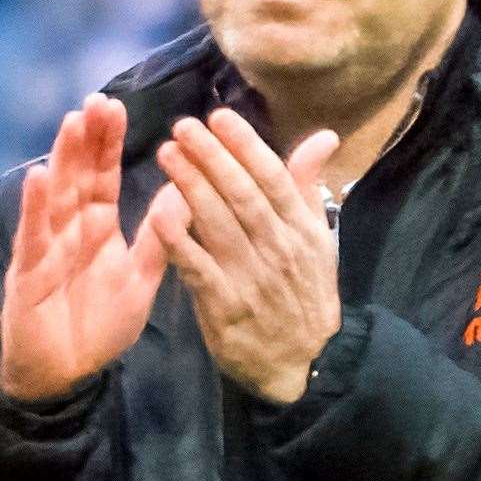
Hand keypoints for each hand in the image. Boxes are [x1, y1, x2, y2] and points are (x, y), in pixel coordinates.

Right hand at [0, 93, 174, 401]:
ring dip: (62, 159)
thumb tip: (184, 190)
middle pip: (78, 176)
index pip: (103, 177)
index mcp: (97, 228)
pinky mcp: (29, 271)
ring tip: (72, 122)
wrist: (64, 374)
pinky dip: (34, 207)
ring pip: (55, 196)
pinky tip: (39, 176)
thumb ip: (160, 237)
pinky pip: (34, 235)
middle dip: (86, 140)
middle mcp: (70, 230)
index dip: (107, 144)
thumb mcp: (139, 280)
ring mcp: (47, 247)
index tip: (116, 107)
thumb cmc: (98, 326)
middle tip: (97, 100)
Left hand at [153, 109, 340, 403]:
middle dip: (211, 158)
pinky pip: (198, 268)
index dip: (246, 146)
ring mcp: (251, 278)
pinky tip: (158, 214)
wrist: (303, 363)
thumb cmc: (303, 294)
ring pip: (219, 224)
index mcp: (301, 230)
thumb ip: (307, 188)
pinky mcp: (224, 306)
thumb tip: (323, 136)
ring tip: (166, 153)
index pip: (273, 179)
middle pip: (242, 195)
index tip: (219, 117)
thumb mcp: (318, 241)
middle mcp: (278, 249)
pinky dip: (179, 240)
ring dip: (190, 186)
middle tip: (182, 127)